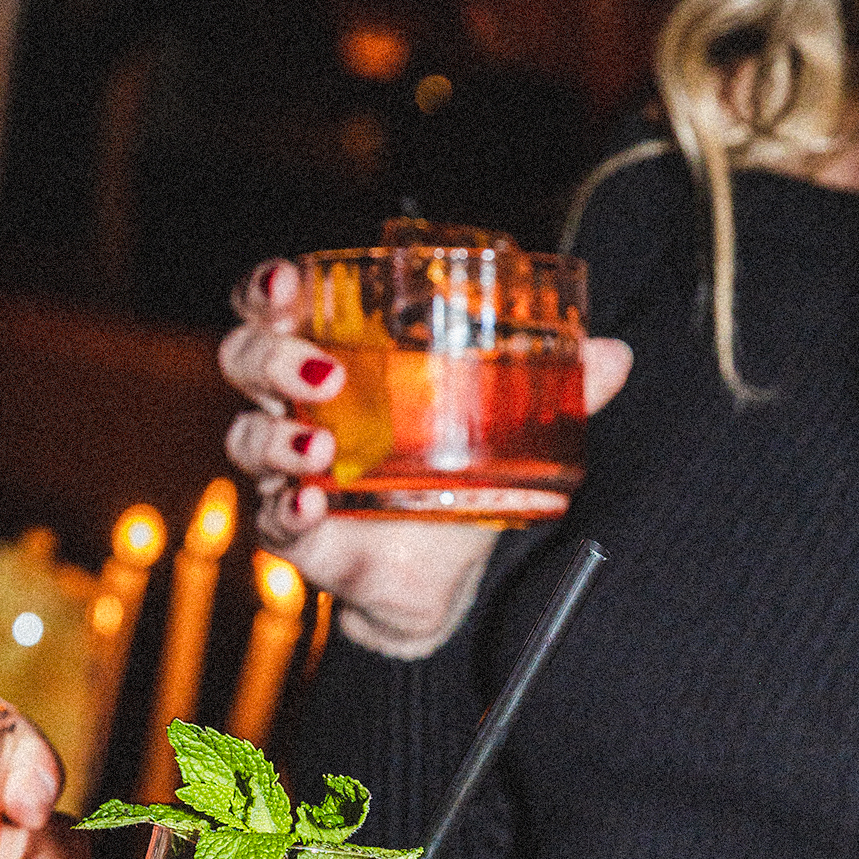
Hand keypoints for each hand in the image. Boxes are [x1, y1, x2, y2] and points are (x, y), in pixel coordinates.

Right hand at [219, 257, 632, 657]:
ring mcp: (289, 475)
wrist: (440, 577)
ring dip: (276, 436)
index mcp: (333, 362)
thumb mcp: (502, 425)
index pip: (274, 308)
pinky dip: (287, 510)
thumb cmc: (449, 481)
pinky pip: (274, 521)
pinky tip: (310, 504)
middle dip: (269, 353)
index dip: (266, 288)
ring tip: (323, 448)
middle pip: (245, 361)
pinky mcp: (301, 540)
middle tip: (321, 368)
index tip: (289, 281)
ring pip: (246, 439)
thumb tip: (613, 353)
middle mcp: (296, 411)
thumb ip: (552, 388)